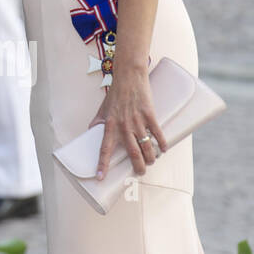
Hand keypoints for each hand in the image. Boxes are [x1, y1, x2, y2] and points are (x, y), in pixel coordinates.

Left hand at [89, 62, 166, 178]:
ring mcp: (137, 120)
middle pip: (131, 152)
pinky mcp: (149, 114)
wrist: (129, 75)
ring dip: (150, 157)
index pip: (104, 148)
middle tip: (140, 173)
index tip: (100, 177)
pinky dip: (162, 142)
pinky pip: (157, 132)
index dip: (102, 164)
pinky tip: (163, 148)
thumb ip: (97, 122)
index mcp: (110, 125)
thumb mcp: (102, 109)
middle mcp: (123, 125)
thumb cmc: (115, 93)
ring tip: (151, 162)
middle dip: (137, 166)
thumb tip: (90, 132)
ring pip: (146, 145)